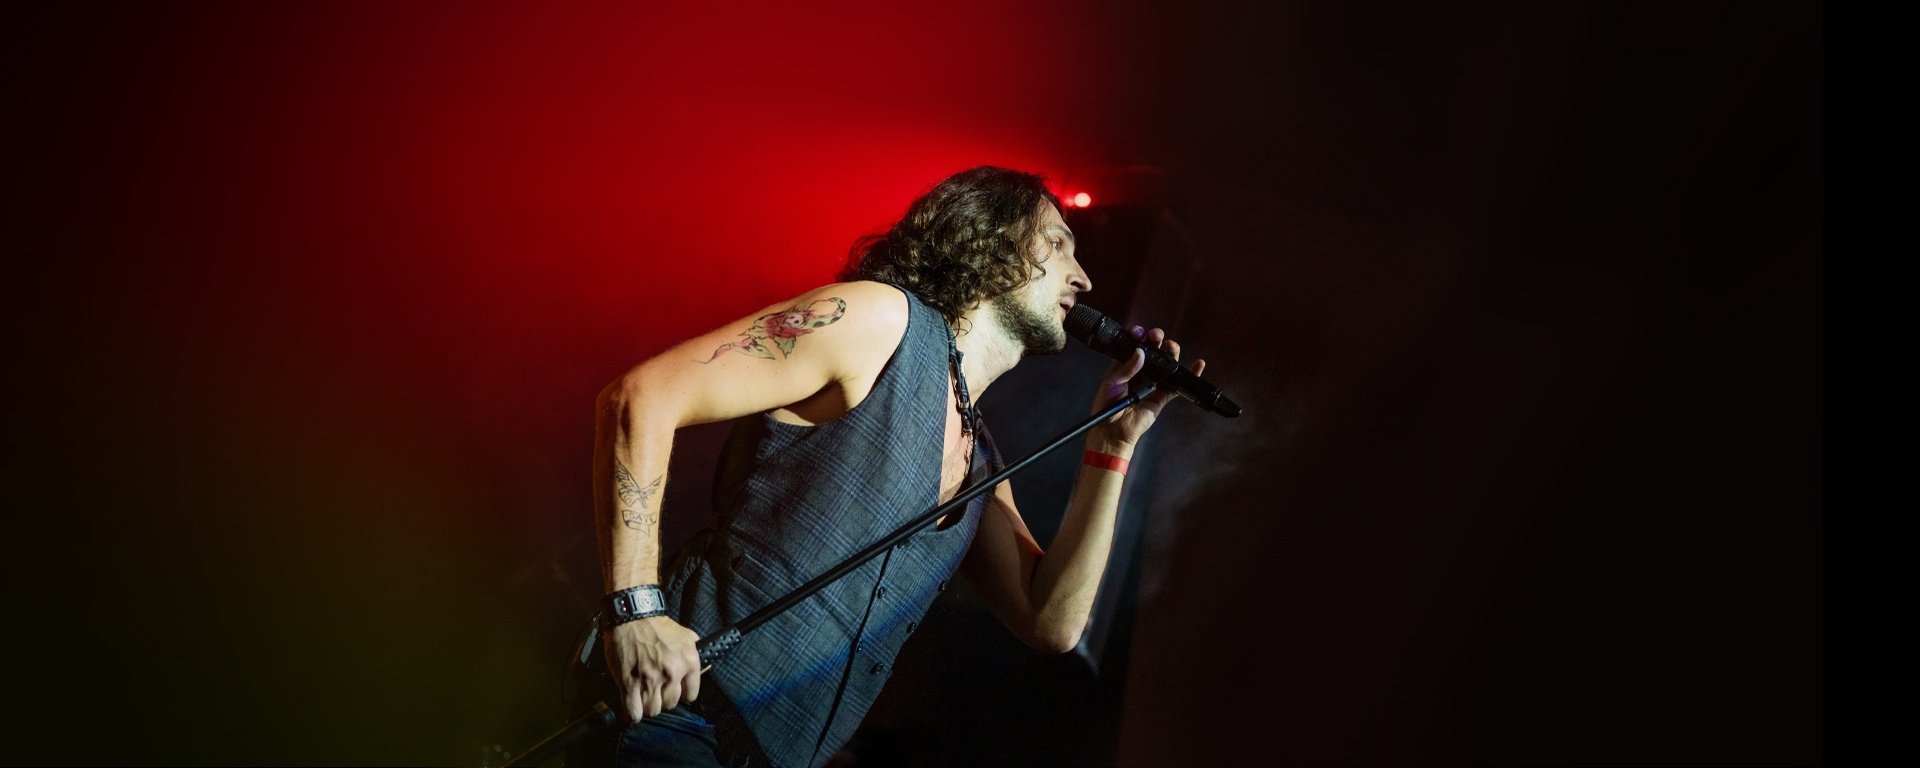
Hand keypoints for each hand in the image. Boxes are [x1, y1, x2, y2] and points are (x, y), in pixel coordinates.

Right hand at [604, 614, 702, 721]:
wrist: (631, 615)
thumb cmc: (656, 625)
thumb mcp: (686, 636)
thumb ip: (696, 654)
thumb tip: (704, 668)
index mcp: (689, 662)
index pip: (690, 696)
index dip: (680, 695)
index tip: (672, 692)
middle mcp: (672, 673)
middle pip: (670, 704)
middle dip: (662, 700)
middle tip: (654, 692)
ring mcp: (650, 679)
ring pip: (652, 710)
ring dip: (646, 707)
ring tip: (642, 699)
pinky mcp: (629, 683)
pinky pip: (634, 711)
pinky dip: (632, 714)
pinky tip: (631, 709)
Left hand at [1089, 325, 1206, 448]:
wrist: (1113, 430)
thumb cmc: (1107, 406)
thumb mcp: (1112, 383)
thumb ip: (1127, 368)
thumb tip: (1141, 352)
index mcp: (1124, 367)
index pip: (1134, 347)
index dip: (1139, 337)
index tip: (1140, 332)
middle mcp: (1140, 373)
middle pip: (1153, 352)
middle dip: (1156, 340)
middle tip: (1156, 335)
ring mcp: (1153, 384)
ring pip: (1166, 365)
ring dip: (1171, 353)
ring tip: (1171, 346)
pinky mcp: (1162, 396)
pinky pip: (1177, 385)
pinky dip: (1190, 374)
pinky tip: (1198, 364)